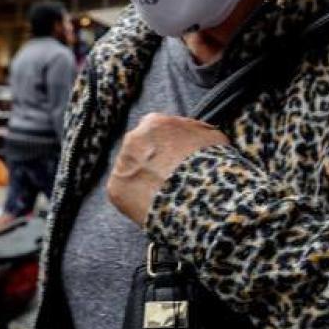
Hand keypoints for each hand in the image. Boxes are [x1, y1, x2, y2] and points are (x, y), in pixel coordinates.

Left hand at [107, 114, 229, 226]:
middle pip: (139, 148)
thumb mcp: (212, 138)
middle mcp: (133, 139)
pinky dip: (136, 199)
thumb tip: (192, 133)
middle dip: (151, 160)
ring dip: (142, 178)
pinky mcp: (115, 189)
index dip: (165, 144)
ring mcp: (122, 164)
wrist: (202, 198)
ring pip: (130, 170)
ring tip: (163, 194)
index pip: (154, 129)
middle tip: (169, 177)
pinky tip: (154, 204)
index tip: (173, 157)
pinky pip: (124, 193)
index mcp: (155, 123)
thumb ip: (195, 131)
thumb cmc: (212, 166)